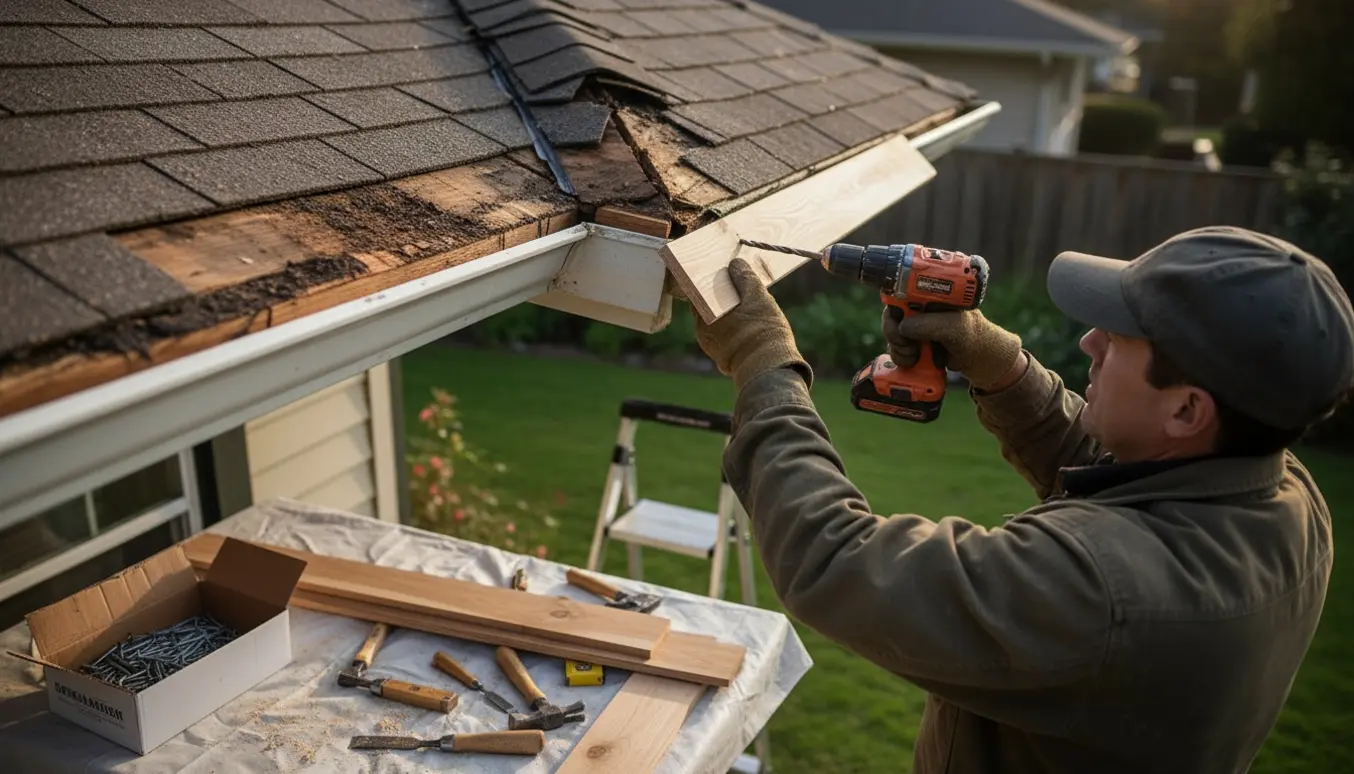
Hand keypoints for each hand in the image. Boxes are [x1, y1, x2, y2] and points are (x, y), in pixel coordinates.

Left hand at [693, 258, 810, 390]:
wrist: (768, 367)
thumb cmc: (761, 329)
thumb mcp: (757, 296)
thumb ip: (744, 278)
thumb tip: (735, 264)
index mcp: (703, 314)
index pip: (698, 290)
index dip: (709, 281)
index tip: (722, 274)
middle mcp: (702, 332)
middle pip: (707, 307)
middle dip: (719, 298)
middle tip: (738, 289)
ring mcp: (711, 347)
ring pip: (716, 323)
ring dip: (727, 315)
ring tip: (747, 307)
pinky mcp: (723, 359)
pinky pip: (724, 338)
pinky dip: (732, 330)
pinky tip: (748, 326)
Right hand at [881, 305, 1022, 390]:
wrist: (978, 358)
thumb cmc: (972, 335)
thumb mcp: (954, 327)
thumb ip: (929, 325)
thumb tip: (902, 327)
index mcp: (928, 293)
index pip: (898, 292)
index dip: (893, 307)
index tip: (899, 322)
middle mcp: (918, 306)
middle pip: (890, 314)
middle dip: (893, 332)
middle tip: (906, 343)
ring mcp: (914, 325)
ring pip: (890, 334)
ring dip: (898, 348)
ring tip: (915, 354)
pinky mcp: (912, 342)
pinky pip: (895, 348)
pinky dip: (900, 357)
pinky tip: (915, 360)